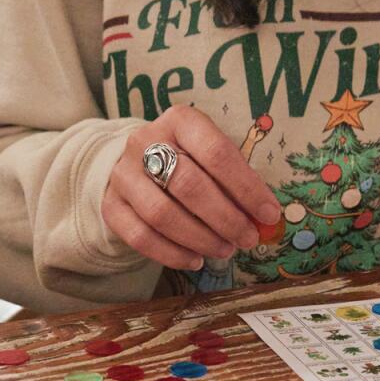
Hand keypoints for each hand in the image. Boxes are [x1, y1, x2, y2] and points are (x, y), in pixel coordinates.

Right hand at [102, 106, 281, 269]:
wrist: (135, 163)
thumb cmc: (188, 159)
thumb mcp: (212, 156)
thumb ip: (237, 181)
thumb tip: (265, 218)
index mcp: (180, 121)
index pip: (217, 153)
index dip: (247, 187)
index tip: (269, 214)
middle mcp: (146, 142)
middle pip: (189, 185)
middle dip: (225, 218)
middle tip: (248, 238)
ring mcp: (124, 174)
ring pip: (162, 214)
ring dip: (201, 238)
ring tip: (225, 250)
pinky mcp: (110, 205)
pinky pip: (140, 236)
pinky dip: (172, 254)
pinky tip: (195, 260)